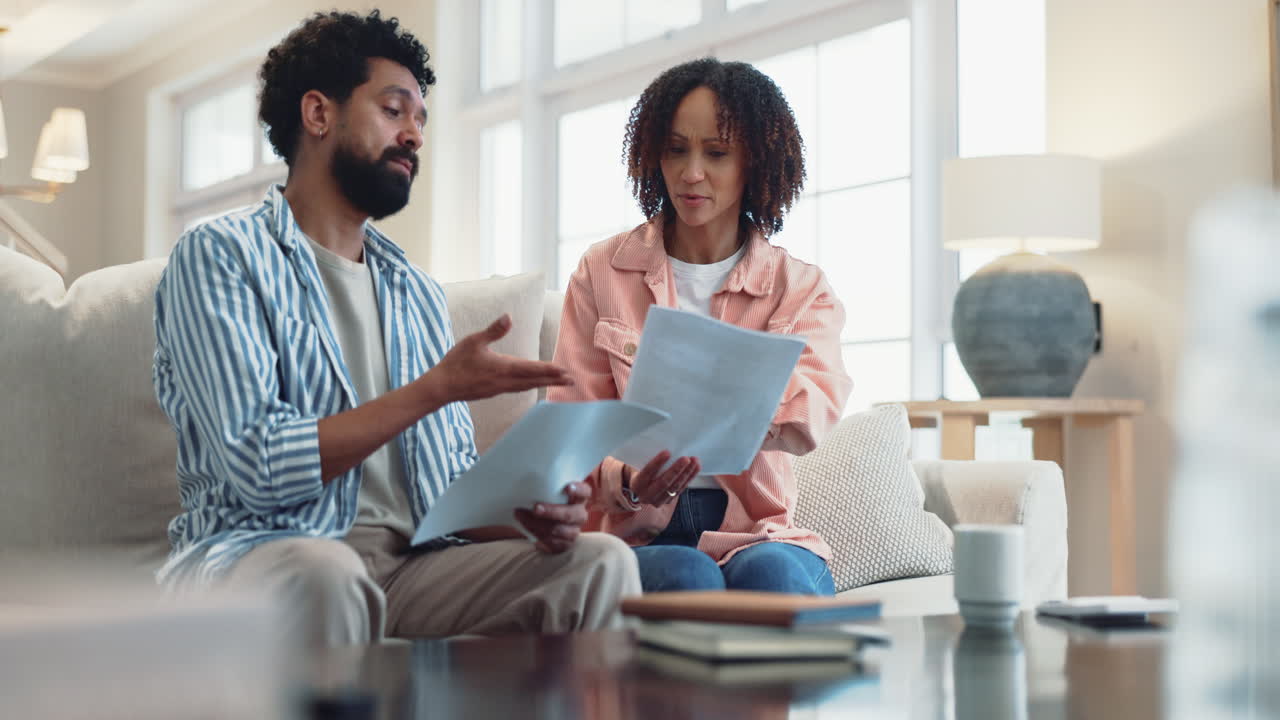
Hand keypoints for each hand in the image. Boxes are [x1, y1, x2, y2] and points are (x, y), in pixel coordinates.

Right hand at [426, 314, 572, 402]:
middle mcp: (504, 381)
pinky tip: (531, 385)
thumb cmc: (456, 362)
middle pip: (534, 380)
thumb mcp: (473, 341)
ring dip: (543, 384)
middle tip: (572, 380)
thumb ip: (493, 330)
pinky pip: (517, 389)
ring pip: (526, 386)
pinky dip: (529, 386)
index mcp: (502, 367)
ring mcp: (499, 388)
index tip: (565, 371)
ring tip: (558, 382)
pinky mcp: (493, 392)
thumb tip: (509, 317)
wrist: (441, 387)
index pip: (531, 369)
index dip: (549, 370)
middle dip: (553, 380)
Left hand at [513, 481, 591, 553]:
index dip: (578, 490)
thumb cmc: (547, 501)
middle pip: (570, 514)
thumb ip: (546, 488)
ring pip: (558, 530)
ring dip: (537, 524)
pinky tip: (526, 527)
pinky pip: (551, 541)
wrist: (543, 523)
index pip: (585, 492)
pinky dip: (536, 534)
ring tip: (521, 517)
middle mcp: (579, 515)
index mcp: (579, 498)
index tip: (567, 487)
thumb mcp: (549, 493)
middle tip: (535, 508)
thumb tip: (527, 485)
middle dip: (551, 511)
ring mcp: (574, 531)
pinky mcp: (565, 544)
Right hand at [627, 451, 699, 506]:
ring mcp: (658, 500)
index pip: (647, 473)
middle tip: (685, 458)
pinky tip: (695, 468)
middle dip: (676, 470)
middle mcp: (646, 495)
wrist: (639, 489)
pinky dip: (689, 478)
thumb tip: (659, 443)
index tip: (667, 452)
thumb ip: (644, 458)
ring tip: (694, 461)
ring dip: (686, 473)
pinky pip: (681, 489)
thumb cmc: (638, 471)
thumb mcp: (636, 465)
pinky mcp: (668, 501)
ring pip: (675, 487)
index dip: (657, 463)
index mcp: (636, 484)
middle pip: (663, 482)